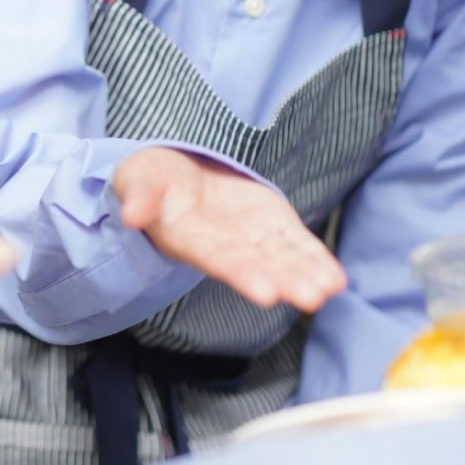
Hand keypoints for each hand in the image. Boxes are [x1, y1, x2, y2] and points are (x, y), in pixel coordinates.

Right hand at [113, 147, 345, 312]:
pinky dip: (315, 259)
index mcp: (186, 234)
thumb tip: (130, 214)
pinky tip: (335, 278)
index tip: (264, 290)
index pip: (214, 255)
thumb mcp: (137, 177)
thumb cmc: (152, 177)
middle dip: (283, 279)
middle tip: (310, 296)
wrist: (178, 168)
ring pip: (280, 259)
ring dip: (305, 274)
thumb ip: (137, 194)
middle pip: (255, 265)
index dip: (239, 272)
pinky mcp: (271, 223)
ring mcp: (249, 237)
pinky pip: (296, 243)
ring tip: (328, 288)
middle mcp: (221, 245)